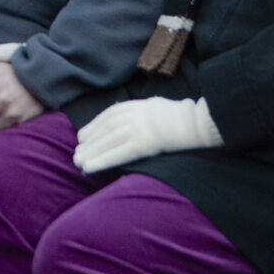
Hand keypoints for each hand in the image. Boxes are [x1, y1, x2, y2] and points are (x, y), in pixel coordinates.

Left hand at [73, 97, 221, 173]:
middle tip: (76, 152)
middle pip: (105, 129)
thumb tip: (134, 121)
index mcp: (138, 105)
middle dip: (90, 141)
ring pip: (108, 141)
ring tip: (78, 162)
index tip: (83, 135)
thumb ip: (144, 112)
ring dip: (91, 152)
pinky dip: (101, 160)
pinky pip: (117, 154)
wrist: (196, 121)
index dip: (94, 125)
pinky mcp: (142, 144)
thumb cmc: (182, 117)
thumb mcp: (158, 107)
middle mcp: (133, 116)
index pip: (109, 115)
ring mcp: (137, 129)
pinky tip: (89, 168)